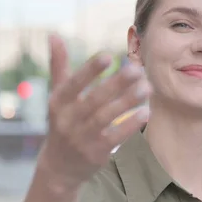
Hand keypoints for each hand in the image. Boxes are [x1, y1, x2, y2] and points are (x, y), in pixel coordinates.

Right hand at [37, 35, 150, 191]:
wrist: (59, 167)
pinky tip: (145, 112)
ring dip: (127, 102)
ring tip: (147, 88)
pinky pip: (115, 137)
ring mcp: (81, 138)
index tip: (107, 56)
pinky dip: (129, 125)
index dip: (89, 70)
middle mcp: (68, 120)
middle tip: (137, 70)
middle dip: (116, 84)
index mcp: (58, 102)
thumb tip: (54, 34)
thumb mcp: (58, 96)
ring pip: (106, 117)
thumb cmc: (63, 122)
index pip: (73, 84)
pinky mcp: (96, 153)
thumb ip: (59, 66)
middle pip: (94, 100)